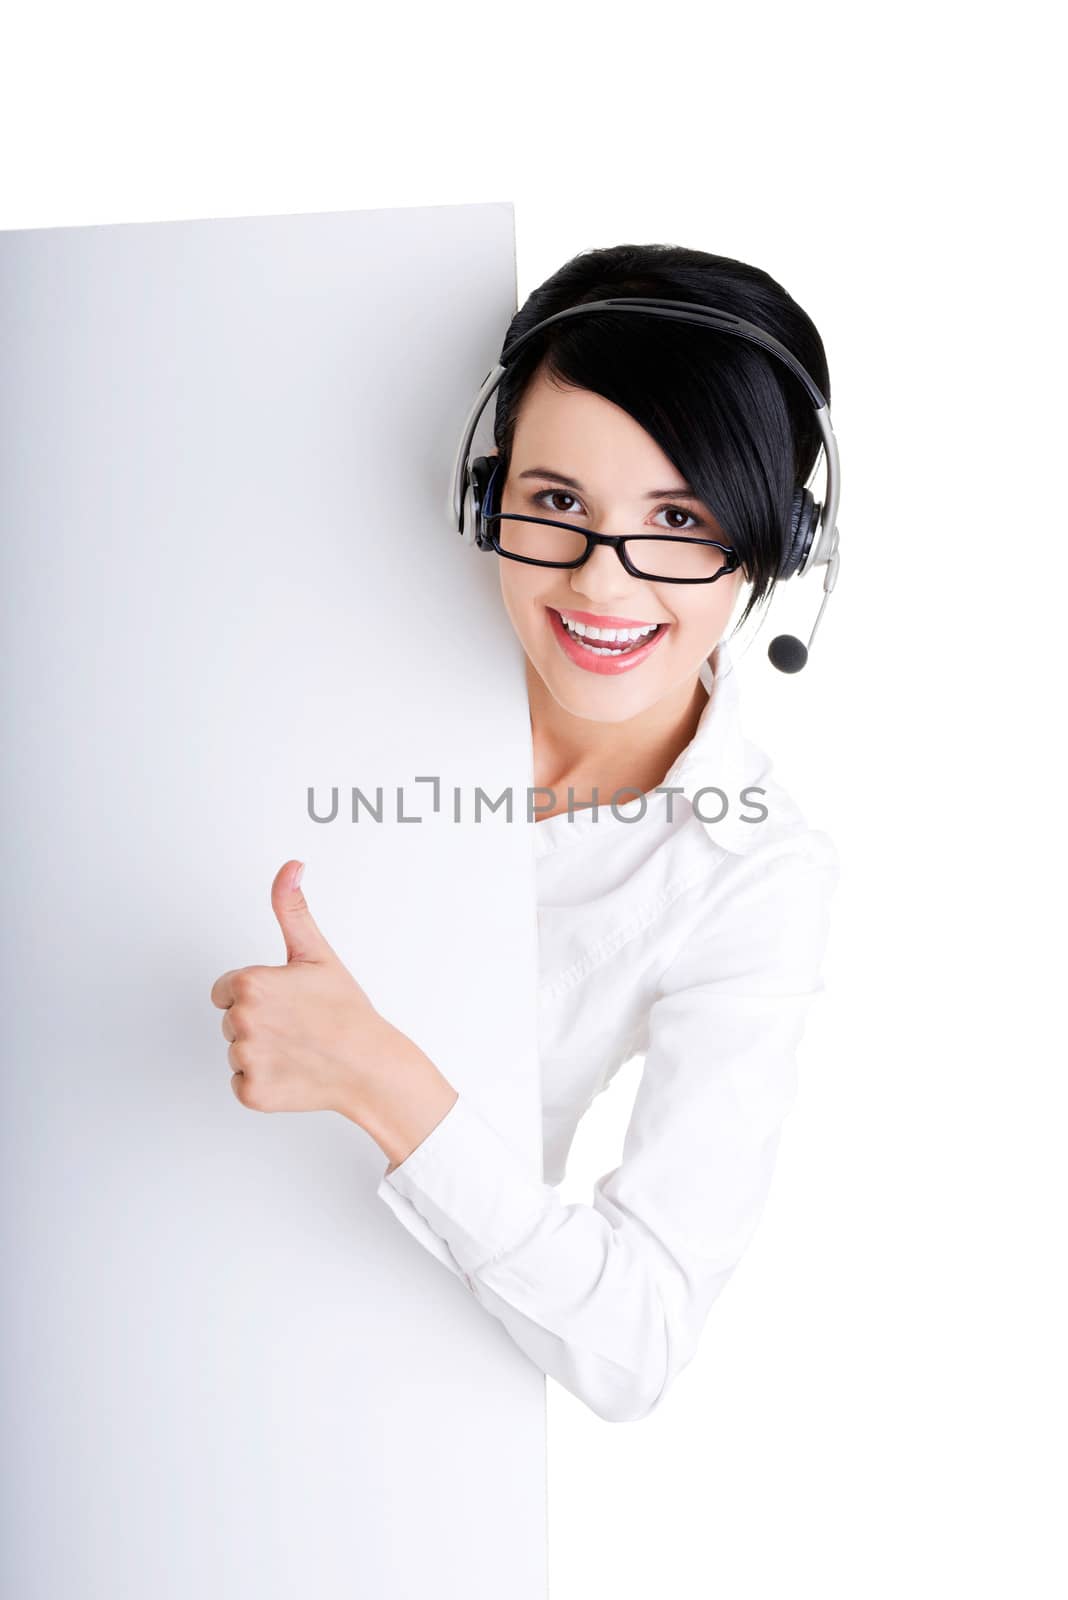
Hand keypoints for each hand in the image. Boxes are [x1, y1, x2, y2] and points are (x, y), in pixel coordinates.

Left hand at [209, 860, 397, 1118]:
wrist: (369, 1064)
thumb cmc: (346, 1010)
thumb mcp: (316, 953)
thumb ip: (291, 908)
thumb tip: (290, 868)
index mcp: (250, 984)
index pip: (225, 990)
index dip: (256, 993)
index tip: (285, 1000)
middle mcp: (241, 1022)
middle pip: (229, 1020)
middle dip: (257, 1021)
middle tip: (296, 1023)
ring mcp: (245, 1060)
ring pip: (236, 1051)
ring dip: (260, 1051)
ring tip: (297, 1047)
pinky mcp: (251, 1092)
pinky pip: (241, 1082)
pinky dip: (263, 1081)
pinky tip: (292, 1070)